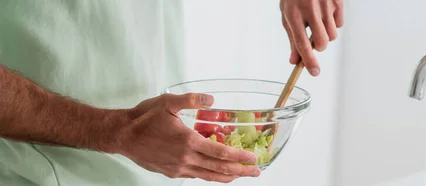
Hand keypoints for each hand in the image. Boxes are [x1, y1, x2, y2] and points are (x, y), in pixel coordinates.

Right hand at [114, 93, 260, 182]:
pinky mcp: (171, 172)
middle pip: (218, 169)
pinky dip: (209, 176)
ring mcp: (178, 168)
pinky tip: (215, 173)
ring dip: (227, 177)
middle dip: (240, 171)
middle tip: (255, 171)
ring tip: (240, 175)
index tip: (252, 158)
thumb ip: (192, 99)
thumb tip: (211, 99)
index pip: (220, 154)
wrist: (121, 135)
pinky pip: (195, 176)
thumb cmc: (144, 118)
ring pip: (208, 177)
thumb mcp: (168, 102)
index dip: (239, 157)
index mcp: (188, 142)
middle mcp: (185, 159)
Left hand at [280, 0, 343, 76]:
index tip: (314, 72)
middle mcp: (309, 9)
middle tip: (315, 40)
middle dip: (319, 47)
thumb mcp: (287, 14)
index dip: (308, 61)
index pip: (301, 43)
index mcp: (293, 13)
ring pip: (333, 35)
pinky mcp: (337, 1)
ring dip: (327, 34)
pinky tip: (326, 12)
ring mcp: (325, 4)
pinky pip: (340, 23)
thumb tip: (294, 60)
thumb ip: (292, 38)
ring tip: (319, 21)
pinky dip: (334, 23)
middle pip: (322, 42)